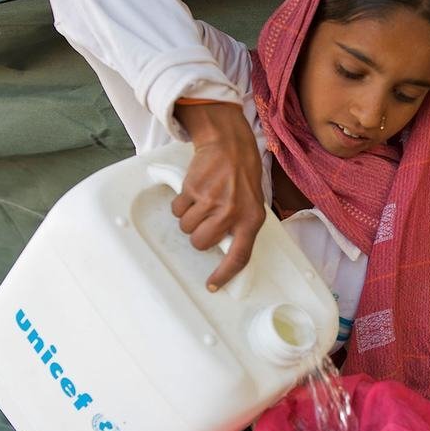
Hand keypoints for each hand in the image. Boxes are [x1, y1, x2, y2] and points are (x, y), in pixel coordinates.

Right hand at [172, 102, 264, 290]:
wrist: (229, 145)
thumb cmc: (242, 177)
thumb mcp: (252, 204)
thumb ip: (241, 227)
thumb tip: (226, 254)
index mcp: (251, 220)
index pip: (238, 256)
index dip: (224, 274)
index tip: (213, 285)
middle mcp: (231, 212)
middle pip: (201, 242)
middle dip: (198, 236)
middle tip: (205, 221)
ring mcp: (211, 200)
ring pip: (186, 227)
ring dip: (189, 218)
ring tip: (201, 201)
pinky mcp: (192, 189)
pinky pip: (177, 209)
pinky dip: (181, 204)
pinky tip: (194, 192)